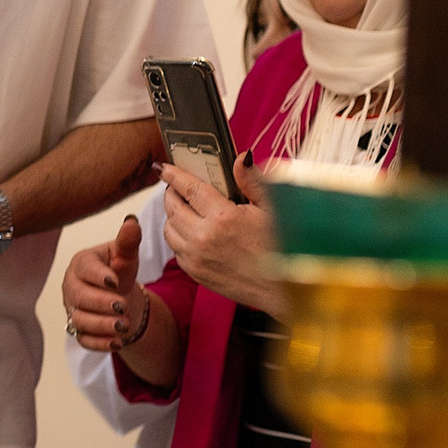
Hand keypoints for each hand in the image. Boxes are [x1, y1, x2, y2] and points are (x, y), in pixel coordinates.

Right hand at [61, 215, 145, 352]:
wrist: (118, 296)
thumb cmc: (119, 272)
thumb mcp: (126, 256)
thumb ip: (128, 241)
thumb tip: (132, 222)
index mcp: (81, 264)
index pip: (84, 269)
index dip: (97, 276)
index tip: (114, 281)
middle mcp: (71, 287)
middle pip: (78, 297)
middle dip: (100, 303)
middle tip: (122, 306)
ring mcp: (73, 309)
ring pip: (80, 320)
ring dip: (102, 325)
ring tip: (124, 325)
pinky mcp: (79, 329)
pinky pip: (84, 340)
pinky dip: (100, 343)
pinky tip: (118, 342)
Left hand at [158, 156, 282, 313]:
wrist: (283, 289)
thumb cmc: (283, 248)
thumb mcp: (273, 209)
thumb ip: (252, 182)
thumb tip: (241, 158)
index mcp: (223, 218)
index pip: (189, 189)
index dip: (173, 175)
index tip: (164, 167)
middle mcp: (204, 238)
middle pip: (172, 207)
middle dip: (171, 193)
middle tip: (176, 186)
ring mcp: (196, 258)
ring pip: (169, 229)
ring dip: (172, 215)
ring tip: (184, 208)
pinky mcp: (195, 273)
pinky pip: (175, 249)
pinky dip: (178, 236)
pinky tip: (192, 232)